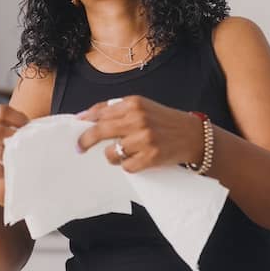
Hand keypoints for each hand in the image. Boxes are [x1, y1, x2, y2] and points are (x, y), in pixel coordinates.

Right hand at [0, 104, 29, 204]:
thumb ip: (3, 121)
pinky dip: (4, 170)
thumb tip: (32, 126)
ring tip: (14, 157)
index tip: (27, 127)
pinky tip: (5, 169)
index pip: (2, 111)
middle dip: (13, 139)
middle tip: (20, 144)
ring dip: (9, 156)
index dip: (19, 118)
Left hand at [76, 96, 203, 172]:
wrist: (192, 135)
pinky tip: (138, 159)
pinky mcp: (150, 156)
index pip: (100, 112)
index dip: (85, 121)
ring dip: (112, 156)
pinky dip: (128, 165)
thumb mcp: (142, 106)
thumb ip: (116, 109)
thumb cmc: (163, 121)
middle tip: (79, 148)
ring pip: (111, 153)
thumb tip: (84, 117)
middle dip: (85, 141)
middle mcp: (138, 119)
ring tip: (124, 152)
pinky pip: (126, 166)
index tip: (77, 127)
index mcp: (133, 103)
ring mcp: (144, 139)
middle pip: (100, 131)